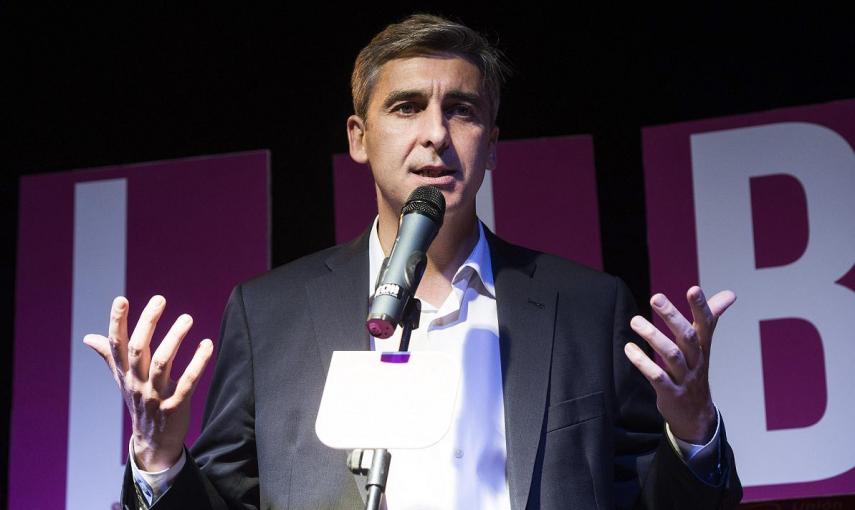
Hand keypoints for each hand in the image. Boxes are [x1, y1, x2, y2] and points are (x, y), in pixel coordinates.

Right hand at [83, 295, 213, 470]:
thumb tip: (88, 338)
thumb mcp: (122, 380)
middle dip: (148, 323)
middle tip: (159, 299)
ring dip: (175, 338)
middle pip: (138, 349)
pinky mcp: (175, 406)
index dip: (117, 322)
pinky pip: (187, 382)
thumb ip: (109, 356)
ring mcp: (155, 395)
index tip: (121, 299)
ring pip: (163, 363)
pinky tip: (206, 344)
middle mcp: (136, 382)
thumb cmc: (139, 402)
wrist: (154, 441)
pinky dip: (198, 363)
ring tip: (187, 318)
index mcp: (124, 373)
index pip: (116, 344)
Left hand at [624, 286, 735, 443]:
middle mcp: (696, 360)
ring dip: (653, 337)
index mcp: (703, 347)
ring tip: (635, 321)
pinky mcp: (670, 392)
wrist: (696, 415)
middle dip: (673, 317)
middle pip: (687, 337)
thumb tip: (731, 293)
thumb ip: (712, 318)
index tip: (694, 289)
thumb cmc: (695, 372)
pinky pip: (657, 376)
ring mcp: (684, 377)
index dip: (702, 307)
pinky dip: (643, 362)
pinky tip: (629, 348)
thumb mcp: (704, 346)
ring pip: (672, 355)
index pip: (707, 324)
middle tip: (655, 298)